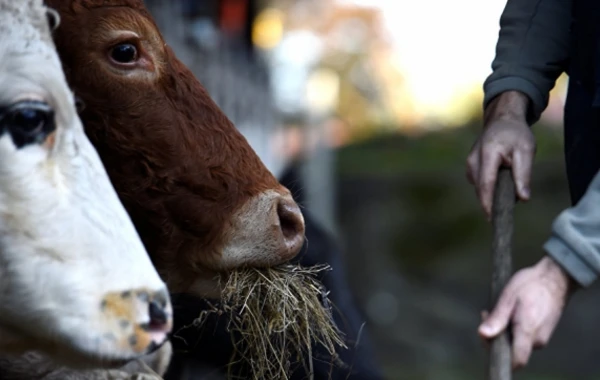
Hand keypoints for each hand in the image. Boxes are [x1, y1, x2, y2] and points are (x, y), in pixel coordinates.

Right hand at [467, 91, 535, 219]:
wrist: (502, 119)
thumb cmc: (516, 134)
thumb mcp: (526, 151)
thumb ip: (523, 175)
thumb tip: (523, 198)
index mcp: (488, 154)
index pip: (486, 184)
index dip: (488, 204)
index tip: (492, 219)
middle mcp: (474, 160)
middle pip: (481, 189)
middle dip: (494, 200)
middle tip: (511, 203)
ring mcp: (470, 163)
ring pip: (480, 187)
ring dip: (492, 192)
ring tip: (509, 184)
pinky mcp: (470, 166)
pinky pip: (479, 183)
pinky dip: (489, 186)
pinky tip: (501, 179)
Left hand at [478, 256, 573, 369]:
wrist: (555, 277)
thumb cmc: (531, 284)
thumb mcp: (508, 298)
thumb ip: (497, 319)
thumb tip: (483, 335)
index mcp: (528, 331)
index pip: (516, 361)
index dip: (498, 356)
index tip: (486, 337)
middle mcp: (537, 340)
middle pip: (512, 352)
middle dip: (495, 337)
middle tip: (487, 314)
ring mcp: (542, 337)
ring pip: (516, 344)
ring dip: (503, 331)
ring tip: (499, 310)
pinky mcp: (543, 333)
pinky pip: (524, 338)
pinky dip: (513, 329)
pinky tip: (509, 312)